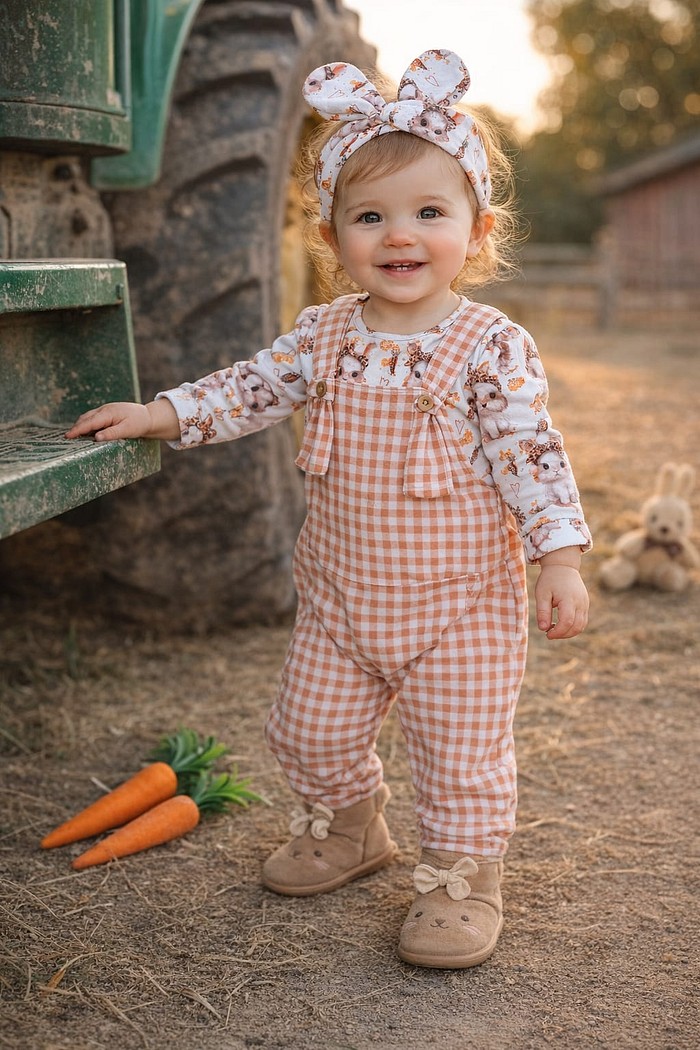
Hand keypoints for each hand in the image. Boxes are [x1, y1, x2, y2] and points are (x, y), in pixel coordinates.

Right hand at [65, 400, 179, 441]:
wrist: (148, 416)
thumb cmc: (139, 423)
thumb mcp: (127, 430)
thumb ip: (112, 433)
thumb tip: (96, 438)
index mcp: (108, 413)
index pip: (89, 422)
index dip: (77, 430)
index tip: (67, 436)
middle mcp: (104, 410)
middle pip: (85, 419)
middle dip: (76, 428)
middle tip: (66, 439)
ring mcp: (104, 410)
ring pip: (88, 418)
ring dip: (80, 426)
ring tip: (73, 437)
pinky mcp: (106, 413)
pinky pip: (93, 418)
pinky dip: (87, 424)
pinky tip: (85, 432)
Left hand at [535, 561, 588, 640]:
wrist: (563, 566)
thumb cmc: (550, 579)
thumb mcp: (542, 594)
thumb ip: (542, 612)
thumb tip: (543, 629)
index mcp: (569, 599)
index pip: (566, 622)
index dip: (557, 632)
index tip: (546, 634)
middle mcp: (580, 603)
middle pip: (576, 627)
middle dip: (562, 634)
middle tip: (549, 633)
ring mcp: (585, 604)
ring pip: (581, 626)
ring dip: (569, 632)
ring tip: (554, 629)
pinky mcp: (585, 604)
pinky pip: (582, 621)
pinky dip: (573, 627)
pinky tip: (561, 624)